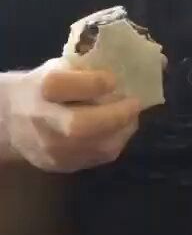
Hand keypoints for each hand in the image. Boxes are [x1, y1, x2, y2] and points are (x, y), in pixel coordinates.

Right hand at [0, 58, 141, 172]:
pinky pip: (98, 158)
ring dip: (122, 130)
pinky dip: (115, 142)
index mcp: (41, 90)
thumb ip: (88, 68)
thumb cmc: (44, 88)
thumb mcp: (59, 69)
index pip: (62, 87)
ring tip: (130, 117)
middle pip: (79, 126)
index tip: (114, 80)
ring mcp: (52, 149)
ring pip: (95, 147)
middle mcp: (43, 122)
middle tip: (135, 104)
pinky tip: (119, 130)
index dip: (94, 83)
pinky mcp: (64, 166)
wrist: (13, 122)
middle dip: (116, 115)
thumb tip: (130, 70)